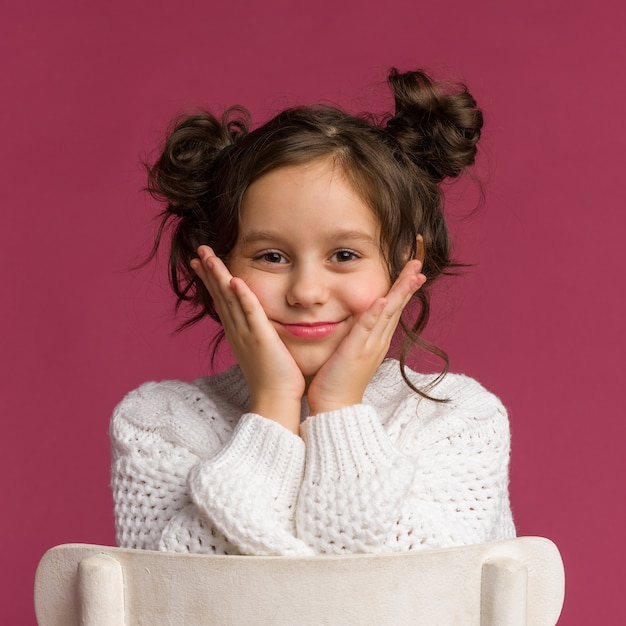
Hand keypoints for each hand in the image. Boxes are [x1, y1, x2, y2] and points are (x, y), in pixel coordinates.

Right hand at [191, 246, 304, 433]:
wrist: (276, 401)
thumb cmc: (275, 379)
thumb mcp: (262, 351)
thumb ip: (259, 334)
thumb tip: (260, 326)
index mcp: (237, 333)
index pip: (222, 300)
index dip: (212, 280)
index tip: (202, 262)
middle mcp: (237, 331)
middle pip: (219, 295)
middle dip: (209, 272)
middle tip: (198, 251)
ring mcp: (246, 334)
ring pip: (229, 299)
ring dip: (218, 277)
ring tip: (208, 257)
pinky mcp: (261, 338)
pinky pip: (250, 313)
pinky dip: (242, 296)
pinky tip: (234, 280)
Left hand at [306, 259, 425, 414]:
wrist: (334, 406)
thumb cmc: (337, 379)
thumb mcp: (349, 349)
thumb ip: (354, 333)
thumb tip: (352, 317)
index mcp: (377, 339)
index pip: (393, 307)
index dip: (403, 288)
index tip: (413, 268)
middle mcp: (378, 340)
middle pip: (397, 306)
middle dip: (409, 283)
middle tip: (419, 261)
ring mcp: (370, 345)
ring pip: (389, 313)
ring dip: (401, 292)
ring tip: (413, 273)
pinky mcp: (356, 351)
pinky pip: (368, 328)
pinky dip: (377, 313)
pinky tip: (384, 299)